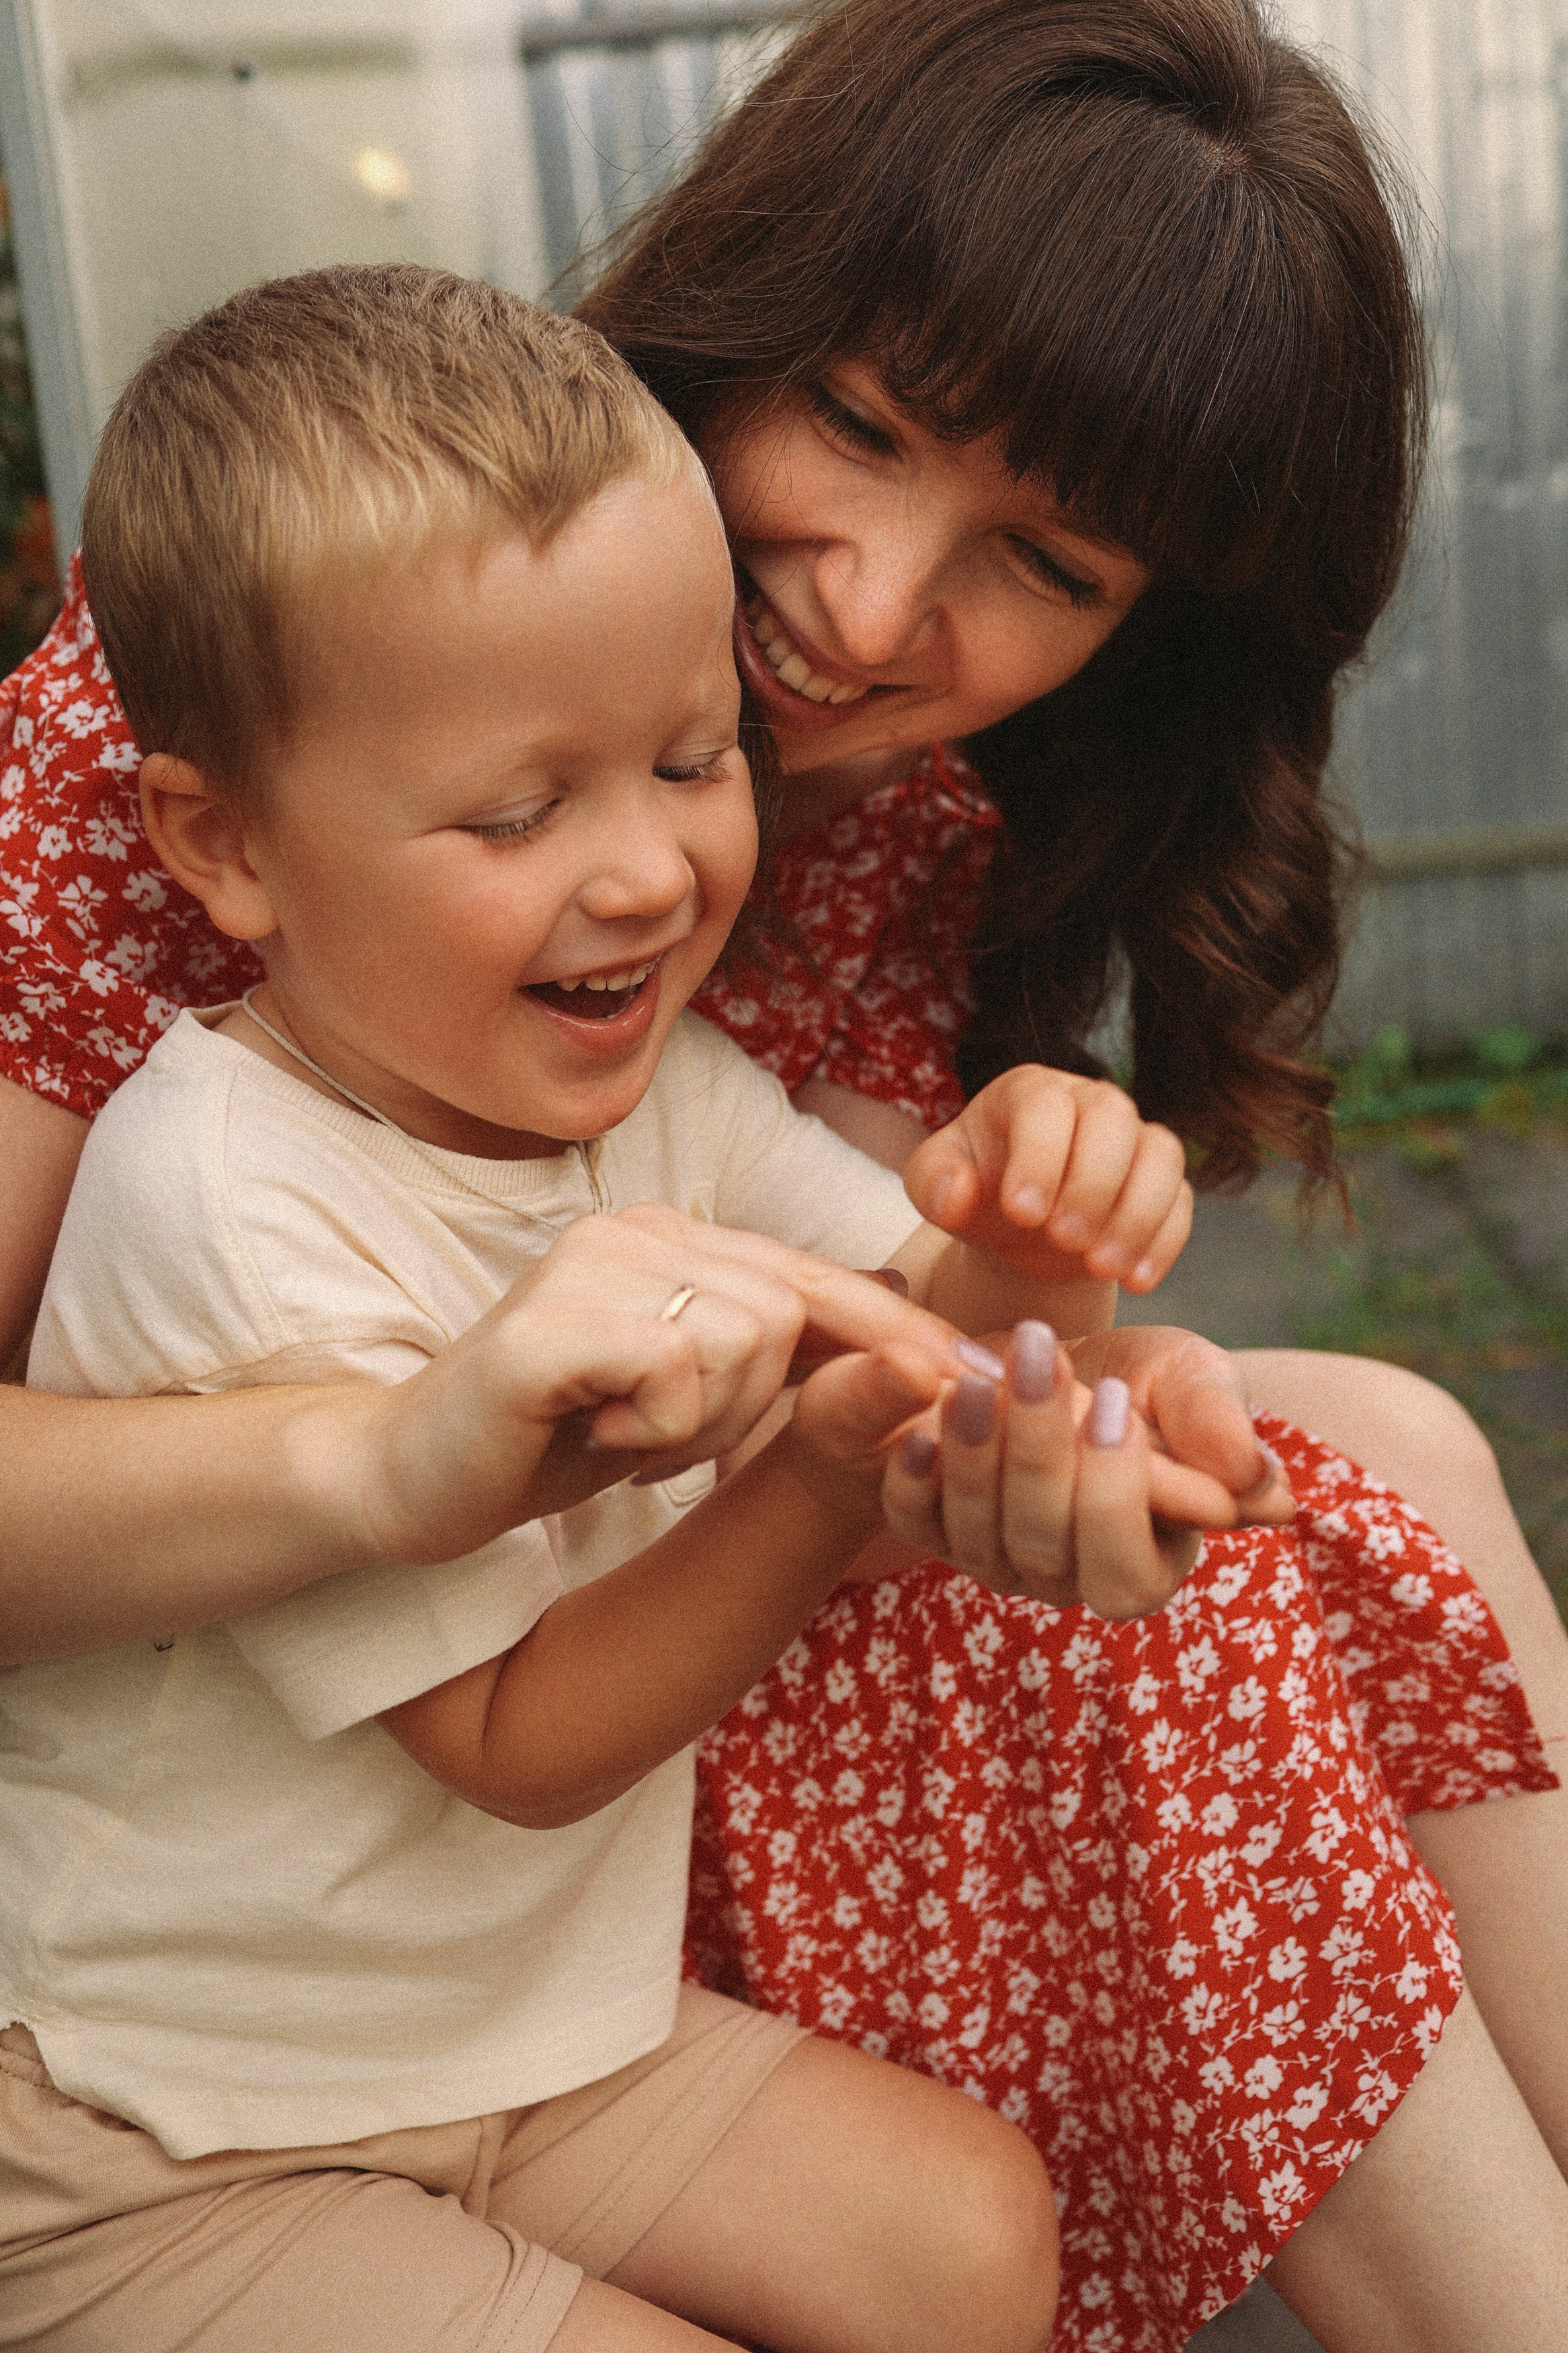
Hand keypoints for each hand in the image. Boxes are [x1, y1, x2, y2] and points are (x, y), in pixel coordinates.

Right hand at [355, 1206, 967, 1563]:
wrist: (414, 1479)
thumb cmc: (553, 1437)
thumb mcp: (690, 1400)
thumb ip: (780, 1349)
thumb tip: (893, 1294)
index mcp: (674, 1241)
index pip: (815, 1277)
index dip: (894, 1334)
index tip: (967, 1381)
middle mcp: (638, 1231)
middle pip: (791, 1311)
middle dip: (754, 1404)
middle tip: (663, 1435)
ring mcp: (591, 1265)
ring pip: (745, 1338)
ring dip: (700, 1421)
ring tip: (622, 1429)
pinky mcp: (550, 1322)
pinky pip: (676, 1370)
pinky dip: (652, 1427)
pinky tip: (591, 1428)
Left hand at [880, 1321, 1282, 1618]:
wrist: (1065, 1359)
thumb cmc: (1147, 1380)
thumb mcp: (1193, 1383)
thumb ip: (1221, 1428)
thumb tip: (1271, 1498)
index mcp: (1147, 1566)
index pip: (1125, 1570)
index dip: (1115, 1495)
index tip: (1115, 1406)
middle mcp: (1067, 1581)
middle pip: (1044, 1547)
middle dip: (1038, 1450)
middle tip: (1041, 1356)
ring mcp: (997, 1561)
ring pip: (976, 1535)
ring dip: (973, 1454)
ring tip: (976, 1375)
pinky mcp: (940, 1527)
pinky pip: (916, 1524)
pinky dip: (912, 1480)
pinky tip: (917, 1428)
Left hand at [903, 1065, 1191, 1292]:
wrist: (1015, 1224)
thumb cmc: (973, 1191)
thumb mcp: (934, 1185)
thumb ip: (933, 1183)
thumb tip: (956, 1193)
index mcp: (1029, 1092)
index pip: (1045, 1105)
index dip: (1039, 1157)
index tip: (1021, 1214)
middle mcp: (1089, 1102)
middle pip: (1113, 1119)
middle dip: (1092, 1183)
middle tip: (1064, 1240)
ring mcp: (1133, 1140)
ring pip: (1160, 1154)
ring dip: (1137, 1213)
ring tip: (1101, 1267)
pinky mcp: (1162, 1183)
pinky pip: (1181, 1200)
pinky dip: (1164, 1241)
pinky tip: (1136, 1281)